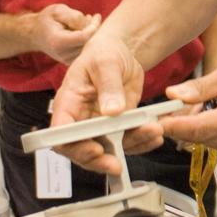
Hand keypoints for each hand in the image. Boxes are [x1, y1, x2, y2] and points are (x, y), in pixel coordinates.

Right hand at [28, 3, 100, 64]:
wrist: (36, 34)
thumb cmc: (48, 19)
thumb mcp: (58, 11)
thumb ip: (73, 16)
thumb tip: (89, 24)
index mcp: (58, 42)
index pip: (84, 37)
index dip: (94, 26)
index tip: (96, 16)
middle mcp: (63, 54)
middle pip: (89, 42)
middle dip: (95, 29)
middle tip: (93, 17)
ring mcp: (68, 60)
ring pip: (90, 47)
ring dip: (93, 33)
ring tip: (86, 21)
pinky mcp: (72, 62)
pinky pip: (87, 50)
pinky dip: (89, 39)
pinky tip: (84, 30)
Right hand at [49, 31, 144, 174]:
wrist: (121, 52)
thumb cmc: (104, 53)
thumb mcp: (106, 63)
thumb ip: (108, 86)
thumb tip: (111, 111)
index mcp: (68, 103)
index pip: (61, 134)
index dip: (74, 147)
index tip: (95, 150)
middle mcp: (80, 119)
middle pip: (81, 150)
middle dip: (99, 161)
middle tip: (117, 164)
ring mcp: (99, 125)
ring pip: (108, 149)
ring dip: (130, 147)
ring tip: (152, 133)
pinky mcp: (118, 126)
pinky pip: (127, 141)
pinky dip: (141, 142)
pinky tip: (155, 136)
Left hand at [159, 62, 216, 151]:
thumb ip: (201, 87)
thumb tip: (172, 94)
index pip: (195, 128)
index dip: (170, 125)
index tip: (151, 119)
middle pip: (192, 136)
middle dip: (175, 122)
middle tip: (163, 106)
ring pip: (197, 139)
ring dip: (188, 124)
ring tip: (193, 102)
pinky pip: (206, 139)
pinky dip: (199, 126)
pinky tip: (205, 110)